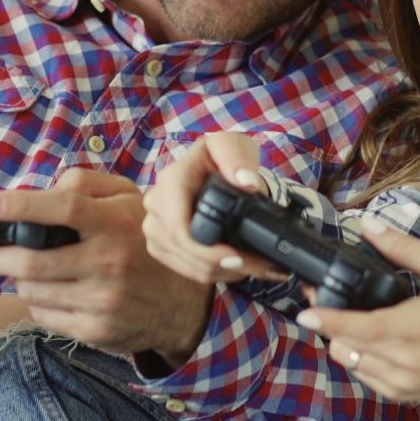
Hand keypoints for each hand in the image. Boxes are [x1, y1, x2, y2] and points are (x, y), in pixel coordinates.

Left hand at [0, 169, 212, 365]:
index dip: (22, 205)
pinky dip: (36, 303)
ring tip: (24, 272)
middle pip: (33, 262)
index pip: (63, 209)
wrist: (181, 301)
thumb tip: (40, 191)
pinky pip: (45, 317)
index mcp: (114, 223)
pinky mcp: (97, 331)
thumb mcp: (128, 200)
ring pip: (33, 292)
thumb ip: (85, 186)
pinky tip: (50, 294)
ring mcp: (102, 301)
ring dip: (18, 281)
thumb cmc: (142, 241)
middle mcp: (108, 262)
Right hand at [141, 133, 288, 285]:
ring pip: (189, 266)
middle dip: (227, 266)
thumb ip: (238, 158)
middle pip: (186, 251)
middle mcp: (155, 204)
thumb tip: (246, 183)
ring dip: (226, 273)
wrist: (212, 171)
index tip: (237, 257)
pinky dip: (215, 274)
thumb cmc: (223, 157)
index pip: (178, 227)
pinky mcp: (160, 245)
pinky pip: (186, 271)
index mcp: (171, 180)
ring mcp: (154, 227)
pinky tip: (238, 268)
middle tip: (265, 267)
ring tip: (259, 268)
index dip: (206, 250)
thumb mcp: (234, 146)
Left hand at [296, 222, 419, 404]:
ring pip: (352, 364)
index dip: (329, 319)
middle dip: (330, 323)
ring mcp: (406, 383)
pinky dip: (359, 360)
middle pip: (347, 346)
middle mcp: (407, 361)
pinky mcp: (407, 396)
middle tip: (325, 300)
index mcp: (417, 328)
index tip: (306, 311)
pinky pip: (366, 379)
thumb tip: (370, 228)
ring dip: (343, 342)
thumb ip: (406, 250)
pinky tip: (370, 342)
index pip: (361, 327)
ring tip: (350, 320)